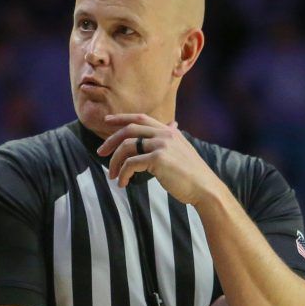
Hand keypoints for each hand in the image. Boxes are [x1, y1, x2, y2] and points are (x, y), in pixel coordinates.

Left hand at [96, 114, 222, 202]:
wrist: (205, 188)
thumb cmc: (192, 174)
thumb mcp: (182, 150)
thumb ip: (171, 139)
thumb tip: (171, 124)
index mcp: (169, 131)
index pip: (140, 117)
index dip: (121, 118)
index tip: (106, 122)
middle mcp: (165, 134)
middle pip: (129, 129)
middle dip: (110, 141)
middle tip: (100, 153)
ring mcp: (161, 145)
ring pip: (126, 146)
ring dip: (115, 162)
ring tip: (112, 175)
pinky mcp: (158, 159)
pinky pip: (131, 163)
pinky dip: (123, 174)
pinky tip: (123, 183)